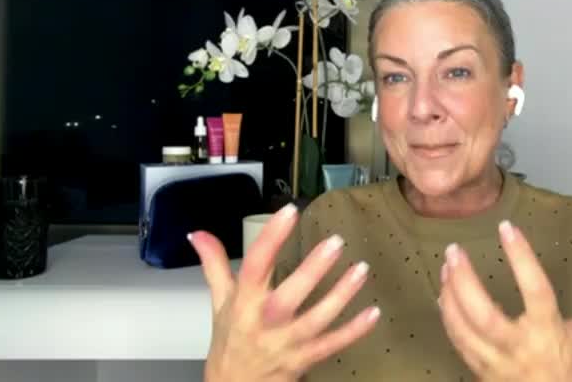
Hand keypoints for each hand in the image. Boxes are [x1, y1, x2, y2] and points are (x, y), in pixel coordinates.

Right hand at [189, 204, 379, 381]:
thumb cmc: (231, 340)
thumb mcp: (219, 301)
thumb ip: (214, 265)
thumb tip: (198, 234)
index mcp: (244, 302)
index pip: (254, 265)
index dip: (271, 237)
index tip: (290, 211)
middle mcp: (264, 322)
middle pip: (287, 296)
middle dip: (312, 270)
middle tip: (335, 242)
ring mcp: (286, 343)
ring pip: (316, 320)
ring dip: (340, 295)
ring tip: (361, 269)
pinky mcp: (304, 359)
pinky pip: (332, 345)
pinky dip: (354, 331)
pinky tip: (373, 312)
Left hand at [437, 220, 571, 381]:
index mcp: (549, 333)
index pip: (535, 289)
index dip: (520, 257)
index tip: (506, 228)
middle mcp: (520, 349)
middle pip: (484, 314)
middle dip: (465, 281)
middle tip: (454, 250)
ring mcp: (497, 364)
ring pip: (464, 330)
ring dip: (451, 297)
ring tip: (447, 267)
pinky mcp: (483, 374)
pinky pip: (459, 345)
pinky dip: (449, 320)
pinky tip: (445, 297)